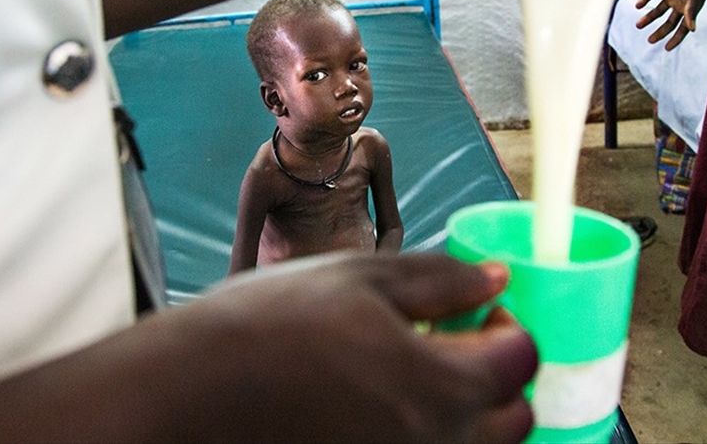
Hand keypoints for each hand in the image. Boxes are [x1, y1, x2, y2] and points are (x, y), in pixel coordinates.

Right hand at [0, 252, 534, 442]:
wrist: (187, 393)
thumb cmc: (263, 330)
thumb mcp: (357, 280)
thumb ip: (440, 280)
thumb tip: (496, 278)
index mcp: (438, 387)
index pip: (519, 363)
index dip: (509, 328)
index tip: (481, 312)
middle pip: (512, 422)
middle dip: (497, 378)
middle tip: (457, 345)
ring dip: (467, 414)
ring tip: (418, 377)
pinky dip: (425, 435)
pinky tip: (383, 405)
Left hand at [634, 0, 706, 49]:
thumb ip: (692, 11)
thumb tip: (692, 29)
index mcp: (690, 8)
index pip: (683, 28)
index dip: (676, 39)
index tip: (667, 48)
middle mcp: (680, 4)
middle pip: (669, 23)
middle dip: (660, 32)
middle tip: (650, 40)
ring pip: (658, 11)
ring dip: (648, 18)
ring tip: (638, 25)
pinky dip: (644, 0)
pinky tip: (637, 6)